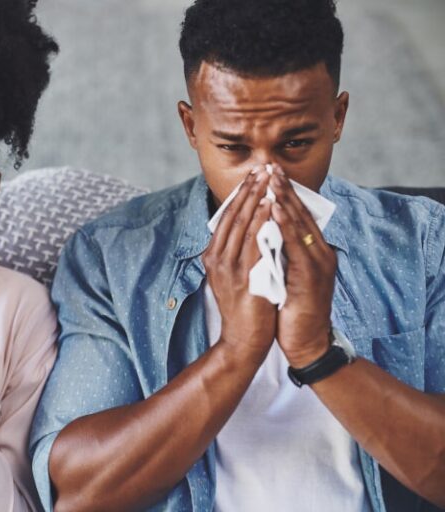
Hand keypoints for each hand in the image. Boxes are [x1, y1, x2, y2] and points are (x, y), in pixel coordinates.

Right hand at [203, 166, 276, 360]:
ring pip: (241, 224)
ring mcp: (227, 266)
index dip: (240, 195)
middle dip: (248, 190)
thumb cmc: (245, 310)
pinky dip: (260, 220)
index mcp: (213, 257)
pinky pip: (252, 241)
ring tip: (267, 178)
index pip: (226, 218)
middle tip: (261, 167)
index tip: (253, 175)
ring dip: (255, 198)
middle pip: (232, 216)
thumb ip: (240, 255)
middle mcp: (216, 258)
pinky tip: (269, 205)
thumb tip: (254, 231)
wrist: (242, 341)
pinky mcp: (242, 275)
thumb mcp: (235, 277)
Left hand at [269, 167, 335, 366]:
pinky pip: (297, 243)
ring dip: (285, 200)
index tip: (270, 172)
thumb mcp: (283, 274)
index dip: (284, 193)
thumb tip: (261, 231)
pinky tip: (276, 208)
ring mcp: (318, 263)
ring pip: (299, 224)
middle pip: (301, 213)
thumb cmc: (291, 308)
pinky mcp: (312, 275)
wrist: (304, 341)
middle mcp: (320, 252)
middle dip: (284, 189)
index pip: (298, 215)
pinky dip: (286, 223)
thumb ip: (278, 252)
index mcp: (313, 251)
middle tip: (271, 166)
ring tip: (272, 179)